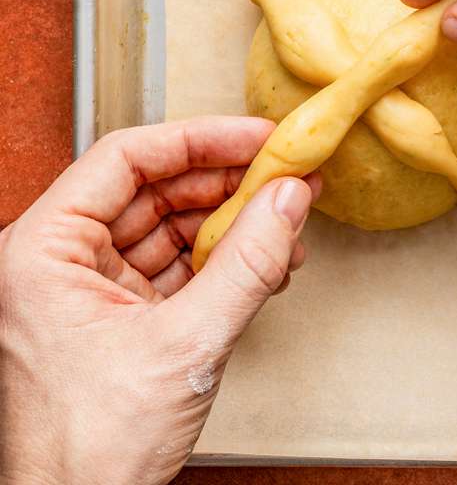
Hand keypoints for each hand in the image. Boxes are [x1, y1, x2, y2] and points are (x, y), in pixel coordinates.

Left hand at [0, 118, 318, 484]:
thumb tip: (288, 199)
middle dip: (226, 183)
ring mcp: (85, 292)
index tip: (259, 137)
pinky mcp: (114, 321)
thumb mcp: (185, 343)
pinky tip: (267, 264)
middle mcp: (56, 263)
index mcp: (41, 252)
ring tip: (288, 223)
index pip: (125, 159)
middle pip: (151, 189)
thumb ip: (247, 264)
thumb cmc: (89, 448)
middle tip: (288, 175)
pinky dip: (222, 262)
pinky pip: (174, 268)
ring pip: (168, 227)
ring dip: (231, 224)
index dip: (199, 139)